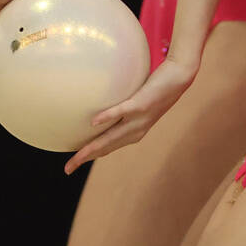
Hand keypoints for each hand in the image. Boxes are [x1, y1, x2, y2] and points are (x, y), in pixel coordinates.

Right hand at [63, 56, 196, 174]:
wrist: (179, 76)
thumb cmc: (157, 86)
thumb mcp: (138, 100)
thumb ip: (123, 106)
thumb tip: (105, 102)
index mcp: (134, 132)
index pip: (108, 148)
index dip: (91, 157)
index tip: (73, 165)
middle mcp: (136, 130)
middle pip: (106, 148)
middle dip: (86, 158)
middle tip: (67, 169)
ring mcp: (139, 119)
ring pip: (111, 137)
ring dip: (93, 147)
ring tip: (77, 155)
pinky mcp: (141, 104)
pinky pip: (121, 111)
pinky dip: (107, 117)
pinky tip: (93, 122)